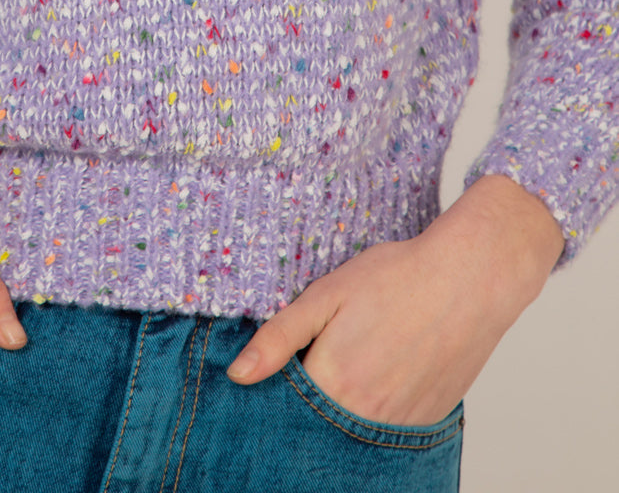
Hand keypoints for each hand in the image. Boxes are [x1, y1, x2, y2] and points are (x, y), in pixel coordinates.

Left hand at [225, 174, 564, 425]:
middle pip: (320, 425)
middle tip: (325, 354)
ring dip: (345, 408)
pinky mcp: (428, 421)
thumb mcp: (327, 295)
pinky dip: (377, 412)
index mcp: (334, 383)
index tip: (284, 366)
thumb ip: (279, 338)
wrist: (471, 277)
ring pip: (355, 431)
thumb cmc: (396, 277)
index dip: (280, 388)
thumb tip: (237, 375)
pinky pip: (390, 432)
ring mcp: (401, 425)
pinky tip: (382, 371)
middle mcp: (367, 416)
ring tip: (356, 357)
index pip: (287, 408)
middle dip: (310, 403)